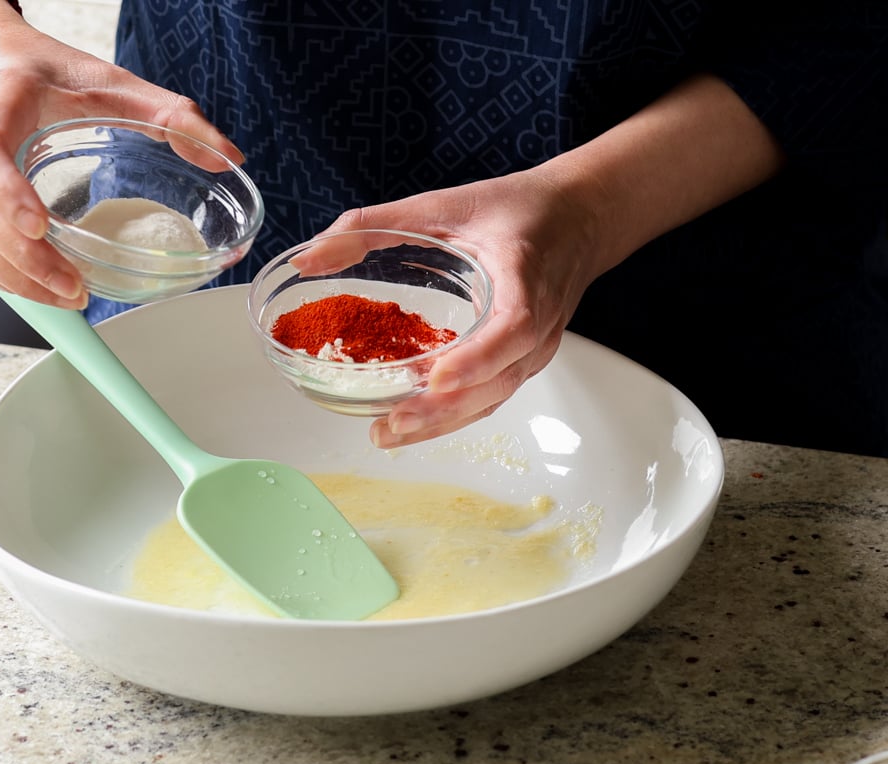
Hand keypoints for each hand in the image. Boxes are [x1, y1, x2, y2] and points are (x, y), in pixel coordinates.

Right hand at [0, 1, 241, 307]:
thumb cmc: (43, 72)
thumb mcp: (111, 82)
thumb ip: (171, 115)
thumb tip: (226, 154)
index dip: (7, 193)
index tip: (40, 226)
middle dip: (26, 260)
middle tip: (74, 287)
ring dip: (18, 279)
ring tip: (69, 297)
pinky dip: (7, 279)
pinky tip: (47, 290)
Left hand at [308, 73, 783, 447]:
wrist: (579, 219)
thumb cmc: (518, 208)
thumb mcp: (445, 203)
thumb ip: (373, 225)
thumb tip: (308, 258)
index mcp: (528, 276)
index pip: (514, 327)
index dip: (478, 358)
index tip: (437, 378)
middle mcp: (540, 323)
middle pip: (497, 380)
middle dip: (444, 408)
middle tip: (391, 424)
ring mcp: (536, 349)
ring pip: (493, 397)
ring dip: (443, 421)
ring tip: (388, 434)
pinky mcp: (524, 361)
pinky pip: (491, 395)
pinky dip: (454, 415)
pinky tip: (412, 424)